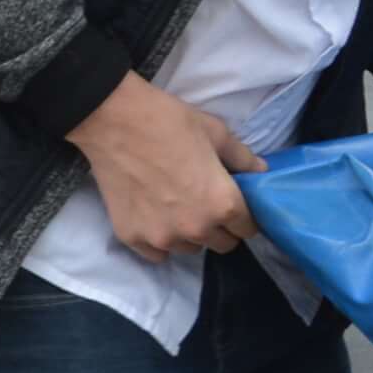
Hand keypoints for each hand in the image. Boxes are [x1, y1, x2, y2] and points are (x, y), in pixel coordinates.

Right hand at [68, 74, 260, 261]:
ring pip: (190, 249)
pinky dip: (158, 240)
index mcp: (223, 204)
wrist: (111, 118)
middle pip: (222, 244)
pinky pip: (156, 253)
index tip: (233, 202)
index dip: (244, 214)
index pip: (249, 229)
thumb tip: (261, 171)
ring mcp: (161, 236)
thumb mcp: (215, 132)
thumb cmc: (168, 121)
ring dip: (189, 234)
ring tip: (174, 206)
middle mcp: (196, 228)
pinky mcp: (132, 236)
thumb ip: (243, 158)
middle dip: (219, 226)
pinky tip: (152, 216)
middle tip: (203, 202)